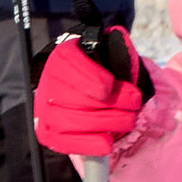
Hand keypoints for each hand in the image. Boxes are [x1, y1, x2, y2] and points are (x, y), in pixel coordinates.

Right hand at [34, 28, 149, 159]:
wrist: (83, 90)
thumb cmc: (101, 70)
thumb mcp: (108, 53)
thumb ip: (116, 46)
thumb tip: (119, 37)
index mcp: (63, 58)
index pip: (72, 68)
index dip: (93, 80)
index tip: (111, 86)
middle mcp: (49, 83)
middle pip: (78, 99)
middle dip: (113, 104)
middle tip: (135, 105)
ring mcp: (46, 111)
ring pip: (75, 121)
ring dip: (108, 123)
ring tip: (129, 121)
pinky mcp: (48, 134)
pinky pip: (67, 143)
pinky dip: (90, 145)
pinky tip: (108, 143)